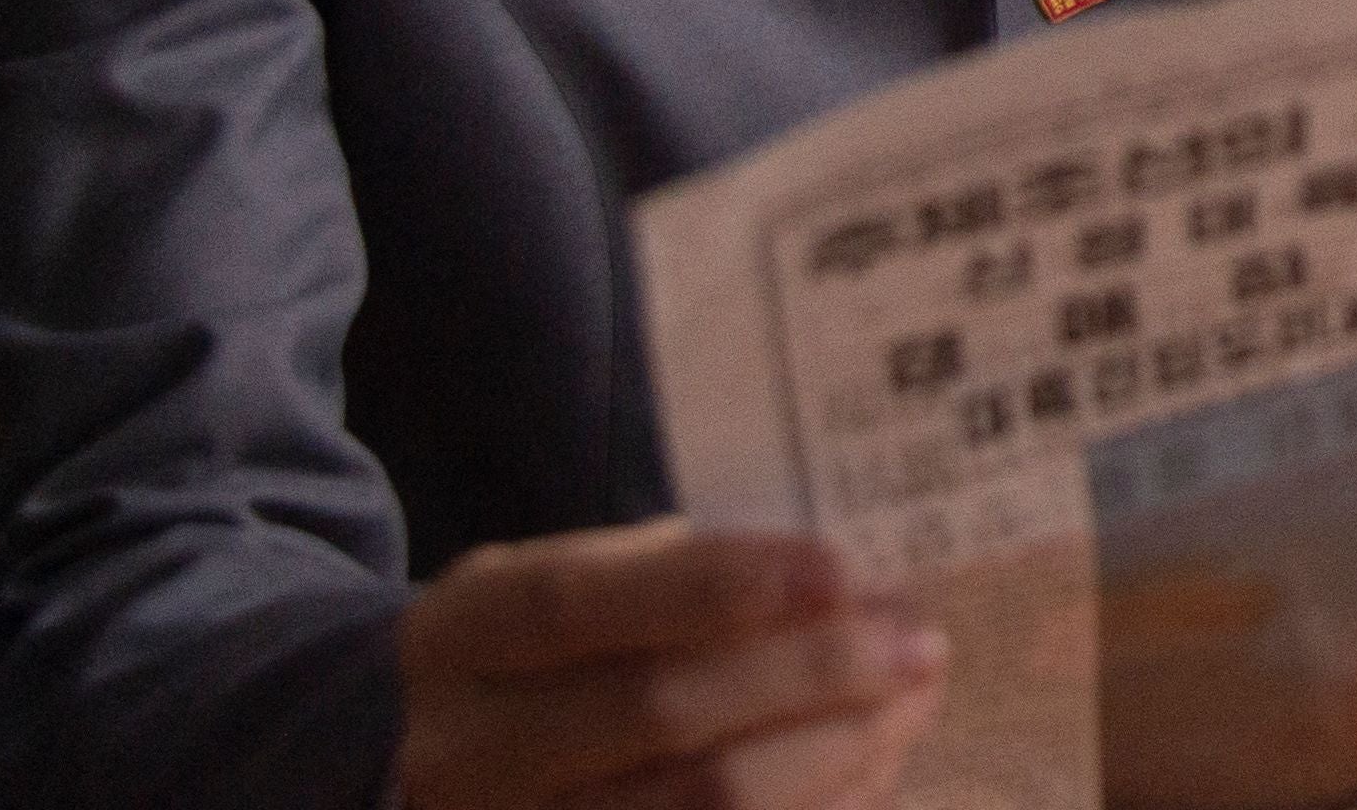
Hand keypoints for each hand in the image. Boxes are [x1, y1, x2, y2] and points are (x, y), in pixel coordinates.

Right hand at [397, 520, 944, 809]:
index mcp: (462, 636)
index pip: (584, 603)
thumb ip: (684, 577)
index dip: (719, 586)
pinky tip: (870, 770)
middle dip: (811, 673)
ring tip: (911, 701)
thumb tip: (847, 588)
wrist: (439, 767)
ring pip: (702, 804)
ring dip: (832, 751)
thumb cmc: (544, 656)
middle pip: (658, 712)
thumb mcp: (574, 588)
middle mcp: (468, 751)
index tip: (842, 570)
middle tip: (917, 643)